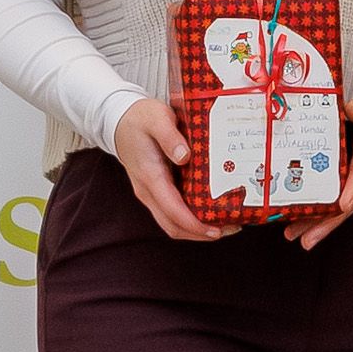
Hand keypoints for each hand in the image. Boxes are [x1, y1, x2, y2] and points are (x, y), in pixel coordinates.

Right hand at [106, 94, 231, 242]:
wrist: (120, 121)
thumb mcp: (156, 118)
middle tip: (231, 228)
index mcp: (150, 176)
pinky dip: (193, 218)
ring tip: (227, 224)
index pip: (172, 210)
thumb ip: (169, 136)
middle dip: (201, 233)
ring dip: (198, 229)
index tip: (216, 230)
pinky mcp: (158, 191)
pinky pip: (174, 213)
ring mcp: (152, 193)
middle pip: (173, 225)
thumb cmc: (141, 118)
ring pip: (173, 223)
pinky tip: (213, 211)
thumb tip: (185, 156)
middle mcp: (149, 191)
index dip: (194, 224)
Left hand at [286, 88, 352, 246]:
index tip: (341, 206)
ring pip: (348, 206)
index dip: (351, 191)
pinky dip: (331, 215)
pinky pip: (348, 201)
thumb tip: (344, 111)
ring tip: (301, 239)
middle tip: (305, 239)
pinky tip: (312, 224)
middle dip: (328, 222)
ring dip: (325, 224)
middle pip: (351, 202)